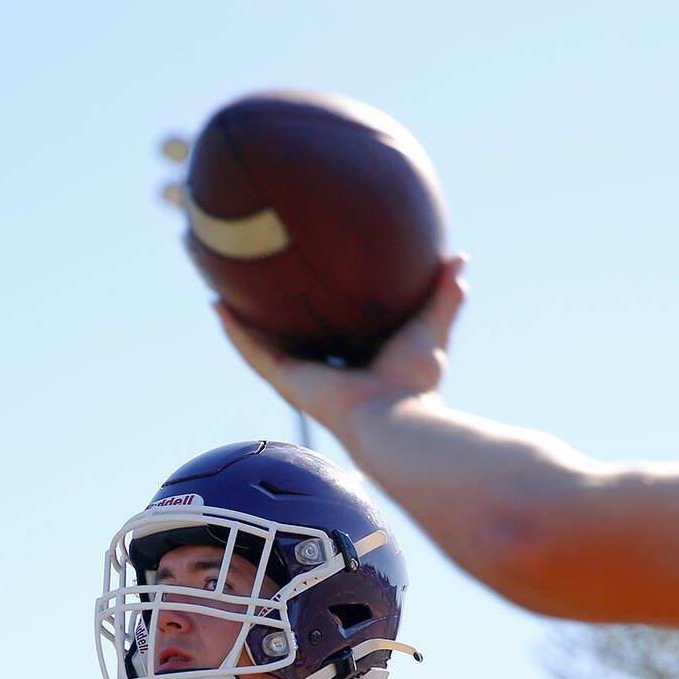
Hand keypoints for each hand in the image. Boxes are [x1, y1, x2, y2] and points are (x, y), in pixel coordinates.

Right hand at [217, 254, 466, 437]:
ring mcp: (299, 379)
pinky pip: (254, 352)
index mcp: (350, 364)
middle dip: (268, 318)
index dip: (313, 314)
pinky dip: (235, 331)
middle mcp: (320, 373)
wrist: (395, 420)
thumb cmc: (417, 385)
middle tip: (251, 287)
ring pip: (261, 346)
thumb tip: (459, 258)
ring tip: (219, 292)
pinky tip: (218, 306)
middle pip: (287, 340)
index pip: (327, 334)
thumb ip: (443, 295)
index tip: (302, 288)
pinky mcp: (287, 381)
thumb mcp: (430, 328)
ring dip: (239, 322)